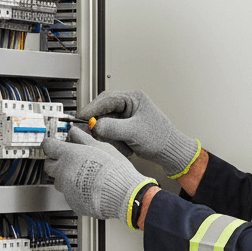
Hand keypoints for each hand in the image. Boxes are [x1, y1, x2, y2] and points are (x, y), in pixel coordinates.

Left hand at [43, 127, 153, 224]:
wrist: (122, 193)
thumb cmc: (114, 170)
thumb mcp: (101, 147)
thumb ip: (83, 139)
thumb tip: (75, 132)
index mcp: (68, 155)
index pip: (48, 146)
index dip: (50, 144)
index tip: (52, 144)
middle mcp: (63, 172)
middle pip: (48, 166)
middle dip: (54, 161)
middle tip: (66, 160)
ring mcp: (67, 189)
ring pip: (58, 182)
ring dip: (65, 177)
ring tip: (81, 175)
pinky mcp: (73, 203)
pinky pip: (70, 195)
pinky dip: (76, 191)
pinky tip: (89, 188)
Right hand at [77, 90, 199, 177]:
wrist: (171, 152)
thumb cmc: (160, 139)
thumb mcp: (134, 132)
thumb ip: (112, 128)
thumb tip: (93, 126)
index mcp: (133, 98)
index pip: (106, 99)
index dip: (92, 109)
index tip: (80, 118)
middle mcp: (129, 104)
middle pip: (103, 111)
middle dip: (101, 125)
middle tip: (98, 135)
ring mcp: (127, 116)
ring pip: (105, 123)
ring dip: (110, 136)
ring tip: (123, 144)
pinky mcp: (125, 127)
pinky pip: (111, 132)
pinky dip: (114, 141)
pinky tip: (125, 147)